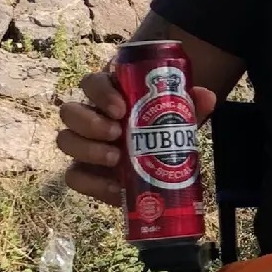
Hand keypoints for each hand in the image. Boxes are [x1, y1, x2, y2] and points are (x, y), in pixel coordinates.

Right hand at [58, 70, 216, 205]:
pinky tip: (116, 188)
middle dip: (90, 122)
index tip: (121, 108)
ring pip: (65, 140)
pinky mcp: (84, 172)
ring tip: (116, 159)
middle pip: (69, 111)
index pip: (92, 83)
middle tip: (117, 133)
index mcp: (109, 95)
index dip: (101, 93)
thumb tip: (207, 96)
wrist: (158, 159)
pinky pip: (73, 176)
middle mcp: (89, 117)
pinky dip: (92, 183)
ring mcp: (83, 145)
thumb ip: (190, 105)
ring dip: (87, 149)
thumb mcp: (178, 116)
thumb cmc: (162, 128)